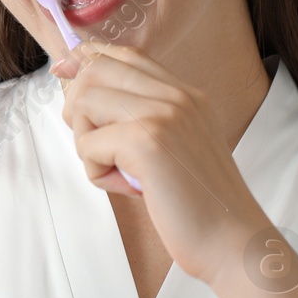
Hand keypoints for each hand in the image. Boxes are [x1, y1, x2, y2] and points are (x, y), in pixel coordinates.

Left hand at [53, 42, 270, 280]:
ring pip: (84, 102)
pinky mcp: (147, 142)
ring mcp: (164, 114)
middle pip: (95, 69)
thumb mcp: (177, 149)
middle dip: (78, 109)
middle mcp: (177, 96)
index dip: (87, 61)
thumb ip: (144, 120)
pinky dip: (95, 171)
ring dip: (86, 143)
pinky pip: (88, 144)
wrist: (232, 243)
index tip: (65, 76)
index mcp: (186, 95)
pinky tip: (126, 187)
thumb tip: (83, 97)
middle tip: (97, 147)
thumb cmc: (198, 207)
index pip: (125, 54)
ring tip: (116, 171)